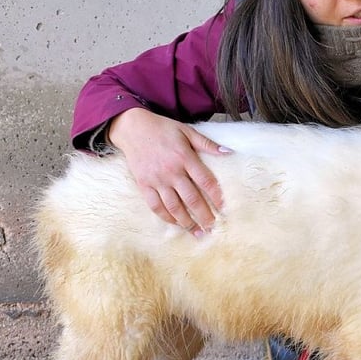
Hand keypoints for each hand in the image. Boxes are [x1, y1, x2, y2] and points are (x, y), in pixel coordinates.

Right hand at [108, 108, 231, 235]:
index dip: (216, 196)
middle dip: (204, 215)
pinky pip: (155, 206)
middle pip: (191, 198)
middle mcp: (171, 171)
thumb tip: (229, 152)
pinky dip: (166, 217)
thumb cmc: (162, 129)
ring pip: (174, 206)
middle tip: (212, 227)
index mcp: (184, 157)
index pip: (205, 181)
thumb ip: (207, 144)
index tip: (224, 208)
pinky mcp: (143, 185)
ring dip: (187, 222)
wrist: (132, 127)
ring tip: (197, 232)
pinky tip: (176, 223)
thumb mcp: (187, 131)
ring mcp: (156, 179)